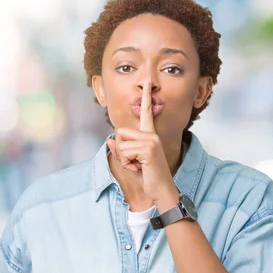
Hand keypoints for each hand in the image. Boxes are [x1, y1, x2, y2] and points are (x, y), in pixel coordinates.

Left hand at [106, 77, 178, 206]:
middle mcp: (151, 135)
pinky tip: (139, 168)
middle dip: (121, 149)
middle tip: (134, 162)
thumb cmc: (148, 177)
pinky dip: (127, 163)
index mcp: (149, 135)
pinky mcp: (148, 149)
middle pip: (120, 131)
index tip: (147, 81)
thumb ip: (120, 151)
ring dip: (124, 158)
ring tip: (137, 166)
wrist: (161, 190)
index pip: (146, 112)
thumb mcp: (130, 163)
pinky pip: (124, 151)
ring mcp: (151, 141)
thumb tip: (110, 140)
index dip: (146, 96)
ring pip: (121, 143)